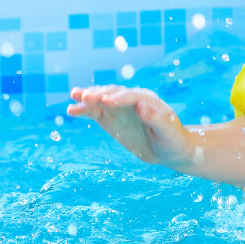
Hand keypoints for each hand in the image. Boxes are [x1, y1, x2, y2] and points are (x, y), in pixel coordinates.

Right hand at [67, 85, 192, 168]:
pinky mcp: (110, 118)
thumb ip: (155, 119)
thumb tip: (141, 106)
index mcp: (149, 100)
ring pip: (101, 100)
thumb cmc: (173, 139)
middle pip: (114, 93)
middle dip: (99, 94)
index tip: (106, 101)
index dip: (119, 98)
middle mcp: (132, 100)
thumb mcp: (168, 131)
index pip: (131, 96)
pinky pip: (95, 112)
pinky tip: (72, 109)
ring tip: (73, 96)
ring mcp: (119, 108)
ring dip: (87, 98)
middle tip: (84, 95)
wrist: (168, 149)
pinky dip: (84, 110)